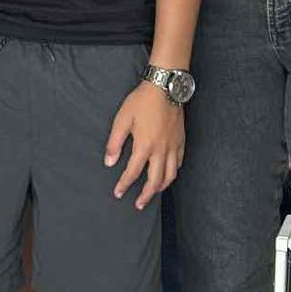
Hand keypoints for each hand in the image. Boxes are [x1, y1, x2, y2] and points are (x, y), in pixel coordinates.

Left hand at [104, 81, 183, 208]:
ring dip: (161, 187)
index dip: (124, 185)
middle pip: (155, 181)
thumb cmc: (142, 101)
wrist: (165, 87)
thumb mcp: (122, 119)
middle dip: (146, 196)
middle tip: (138, 204)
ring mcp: (173, 146)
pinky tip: (168, 173)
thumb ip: (115, 143)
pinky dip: (173, 172)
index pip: (132, 172)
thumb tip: (109, 162)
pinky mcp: (181, 141)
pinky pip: (179, 163)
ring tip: (153, 192)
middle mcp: (161, 150)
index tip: (118, 193)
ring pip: (170, 175)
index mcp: (144, 146)